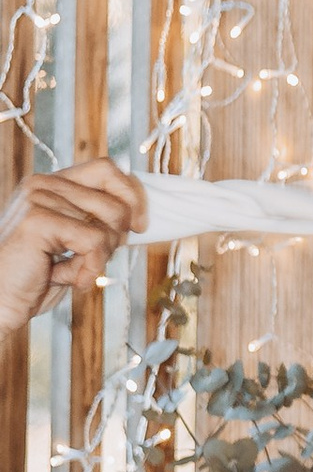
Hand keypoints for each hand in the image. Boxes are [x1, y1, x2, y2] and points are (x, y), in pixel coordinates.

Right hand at [0, 159, 145, 334]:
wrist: (0, 302)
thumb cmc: (35, 278)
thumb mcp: (73, 243)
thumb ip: (96, 222)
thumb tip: (138, 214)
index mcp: (51, 185)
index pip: (106, 169)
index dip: (132, 195)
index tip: (140, 225)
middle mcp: (43, 184)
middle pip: (115, 198)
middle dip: (118, 235)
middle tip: (95, 258)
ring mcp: (38, 199)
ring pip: (109, 223)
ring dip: (100, 257)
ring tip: (74, 270)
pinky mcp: (38, 220)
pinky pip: (94, 242)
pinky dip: (91, 269)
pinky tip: (69, 280)